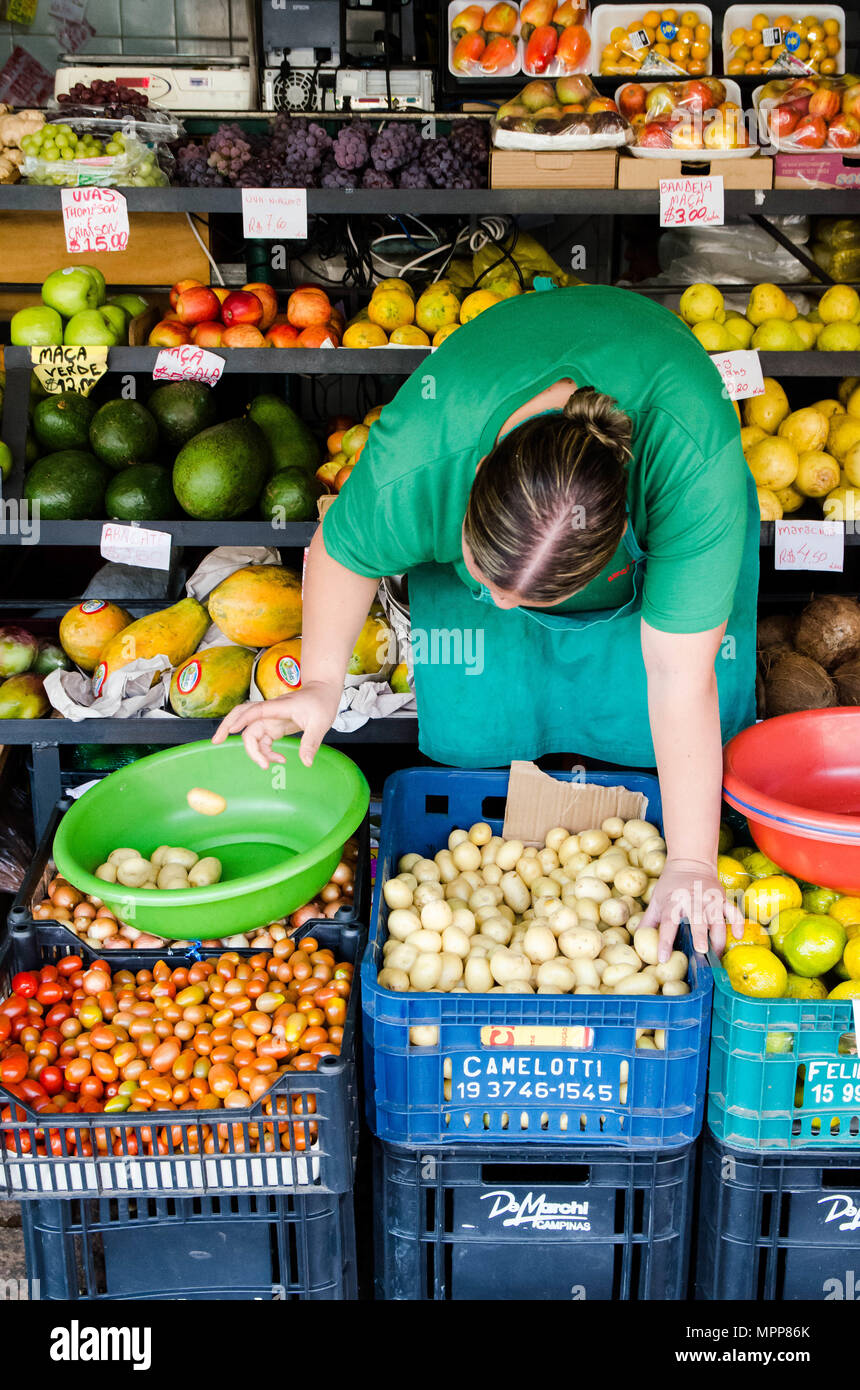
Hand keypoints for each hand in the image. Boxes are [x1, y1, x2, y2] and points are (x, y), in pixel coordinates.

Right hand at [211, 681, 340, 769]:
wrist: (323, 692)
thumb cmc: (321, 702)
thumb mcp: (320, 724)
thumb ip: (311, 743)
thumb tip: (306, 762)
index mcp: (277, 707)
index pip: (255, 711)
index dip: (242, 719)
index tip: (232, 730)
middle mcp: (270, 712)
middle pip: (242, 717)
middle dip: (227, 727)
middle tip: (216, 741)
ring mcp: (270, 719)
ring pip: (251, 732)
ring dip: (254, 750)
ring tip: (266, 765)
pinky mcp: (274, 726)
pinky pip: (262, 739)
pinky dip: (265, 751)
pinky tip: (279, 759)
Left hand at [639, 858, 744, 960]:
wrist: (691, 862)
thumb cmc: (671, 885)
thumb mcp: (656, 900)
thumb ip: (649, 921)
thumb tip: (639, 942)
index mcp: (673, 902)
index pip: (668, 922)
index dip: (665, 940)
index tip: (663, 957)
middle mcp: (693, 900)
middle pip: (697, 919)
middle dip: (700, 935)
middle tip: (701, 951)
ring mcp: (710, 899)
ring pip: (717, 919)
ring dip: (718, 937)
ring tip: (717, 955)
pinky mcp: (723, 899)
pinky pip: (734, 911)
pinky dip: (738, 923)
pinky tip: (737, 935)